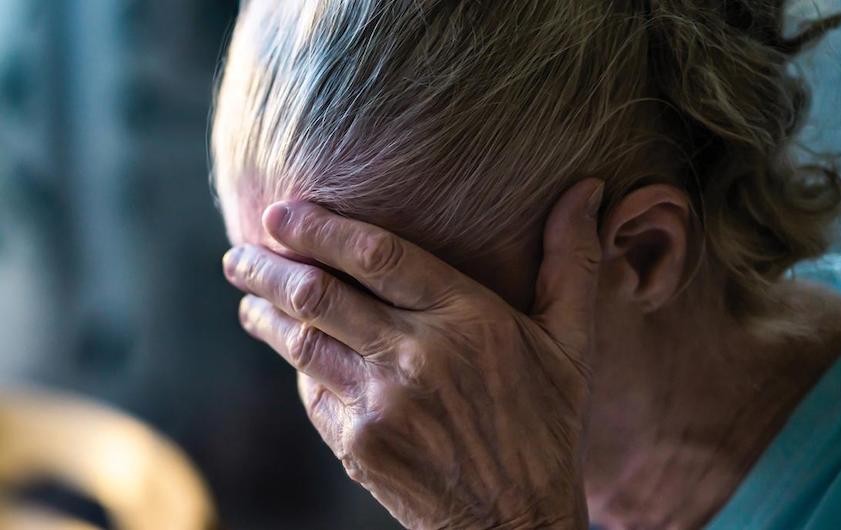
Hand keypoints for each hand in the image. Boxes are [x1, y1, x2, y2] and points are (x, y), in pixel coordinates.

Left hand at [223, 179, 604, 528]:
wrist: (518, 523)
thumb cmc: (549, 426)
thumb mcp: (572, 343)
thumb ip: (573, 262)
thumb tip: (589, 190)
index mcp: (468, 319)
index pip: (377, 253)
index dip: (320, 227)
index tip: (281, 211)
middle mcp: (416, 357)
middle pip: (319, 294)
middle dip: (267, 266)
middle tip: (238, 251)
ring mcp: (380, 405)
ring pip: (301, 342)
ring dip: (264, 312)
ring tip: (245, 294)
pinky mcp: (358, 445)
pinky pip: (312, 393)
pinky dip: (297, 365)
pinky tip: (291, 351)